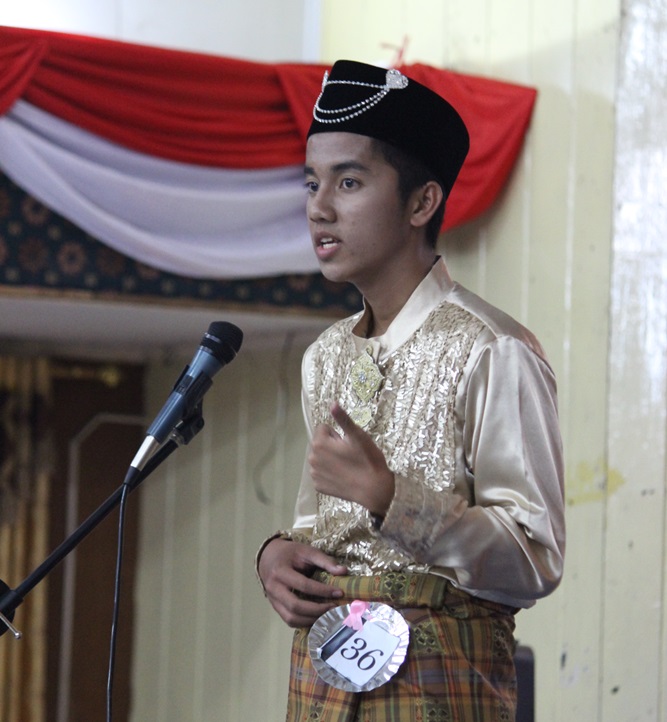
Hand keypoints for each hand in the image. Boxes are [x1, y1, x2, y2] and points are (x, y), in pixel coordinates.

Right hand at [258, 538, 346, 626]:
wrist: (268, 557)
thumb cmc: (290, 553)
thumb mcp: (306, 551)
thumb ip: (325, 560)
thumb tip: (344, 571)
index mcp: (281, 571)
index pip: (303, 585)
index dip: (322, 591)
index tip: (339, 592)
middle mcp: (274, 588)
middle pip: (295, 606)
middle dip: (317, 610)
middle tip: (334, 608)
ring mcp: (273, 600)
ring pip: (291, 618)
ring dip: (311, 620)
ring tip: (328, 615)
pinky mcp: (276, 607)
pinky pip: (289, 621)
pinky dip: (304, 622)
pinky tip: (318, 618)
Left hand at [308, 402, 394, 516]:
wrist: (374, 490)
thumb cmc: (367, 459)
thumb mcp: (358, 435)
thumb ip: (343, 419)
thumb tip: (332, 403)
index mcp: (319, 444)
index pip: (324, 428)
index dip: (338, 434)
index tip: (349, 443)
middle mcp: (312, 459)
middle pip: (321, 443)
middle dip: (332, 446)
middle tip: (350, 454)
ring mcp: (315, 474)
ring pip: (322, 458)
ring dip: (331, 459)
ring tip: (348, 465)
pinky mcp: (319, 487)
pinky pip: (323, 472)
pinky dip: (330, 473)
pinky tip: (343, 476)